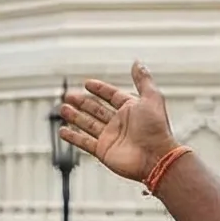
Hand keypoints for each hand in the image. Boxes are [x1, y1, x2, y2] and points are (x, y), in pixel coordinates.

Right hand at [57, 63, 179, 182]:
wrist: (155, 157)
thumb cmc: (156, 129)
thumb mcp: (152, 98)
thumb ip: (143, 80)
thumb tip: (138, 63)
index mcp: (131, 109)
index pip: (112, 95)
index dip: (100, 89)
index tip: (88, 83)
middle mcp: (120, 123)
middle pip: (96, 109)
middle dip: (82, 102)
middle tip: (69, 95)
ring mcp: (110, 137)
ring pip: (88, 124)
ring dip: (75, 116)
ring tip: (63, 109)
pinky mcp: (103, 150)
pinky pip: (84, 142)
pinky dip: (73, 137)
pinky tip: (63, 131)